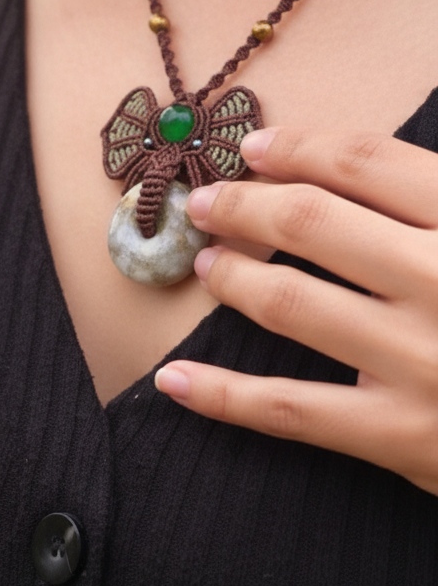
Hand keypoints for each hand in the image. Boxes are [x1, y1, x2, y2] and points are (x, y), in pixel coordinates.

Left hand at [154, 127, 437, 494]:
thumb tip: (365, 166)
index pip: (370, 163)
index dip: (302, 148)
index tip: (259, 147)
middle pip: (313, 222)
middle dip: (247, 204)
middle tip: (211, 201)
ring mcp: (420, 363)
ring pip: (291, 304)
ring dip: (234, 278)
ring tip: (209, 265)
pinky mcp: (402, 438)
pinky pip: (288, 411)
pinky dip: (222, 397)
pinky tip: (172, 381)